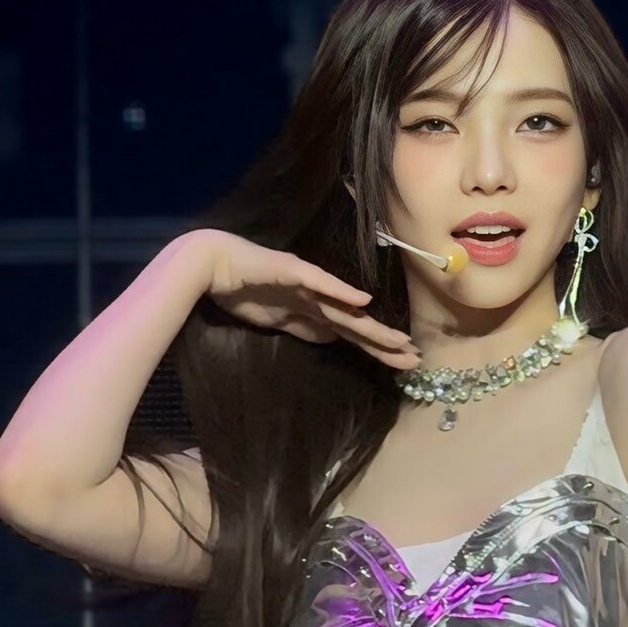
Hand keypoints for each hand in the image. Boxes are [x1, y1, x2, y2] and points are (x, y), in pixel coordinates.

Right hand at [194, 230, 418, 370]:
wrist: (212, 263)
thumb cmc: (241, 289)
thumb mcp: (277, 321)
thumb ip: (304, 328)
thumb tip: (333, 339)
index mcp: (312, 310)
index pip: (350, 332)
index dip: (375, 347)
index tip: (401, 363)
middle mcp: (316, 297)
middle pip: (356, 324)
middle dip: (384, 343)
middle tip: (415, 360)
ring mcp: (306, 283)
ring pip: (346, 310)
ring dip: (372, 326)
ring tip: (400, 341)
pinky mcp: (291, 271)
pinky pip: (320, 284)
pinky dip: (341, 292)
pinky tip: (363, 302)